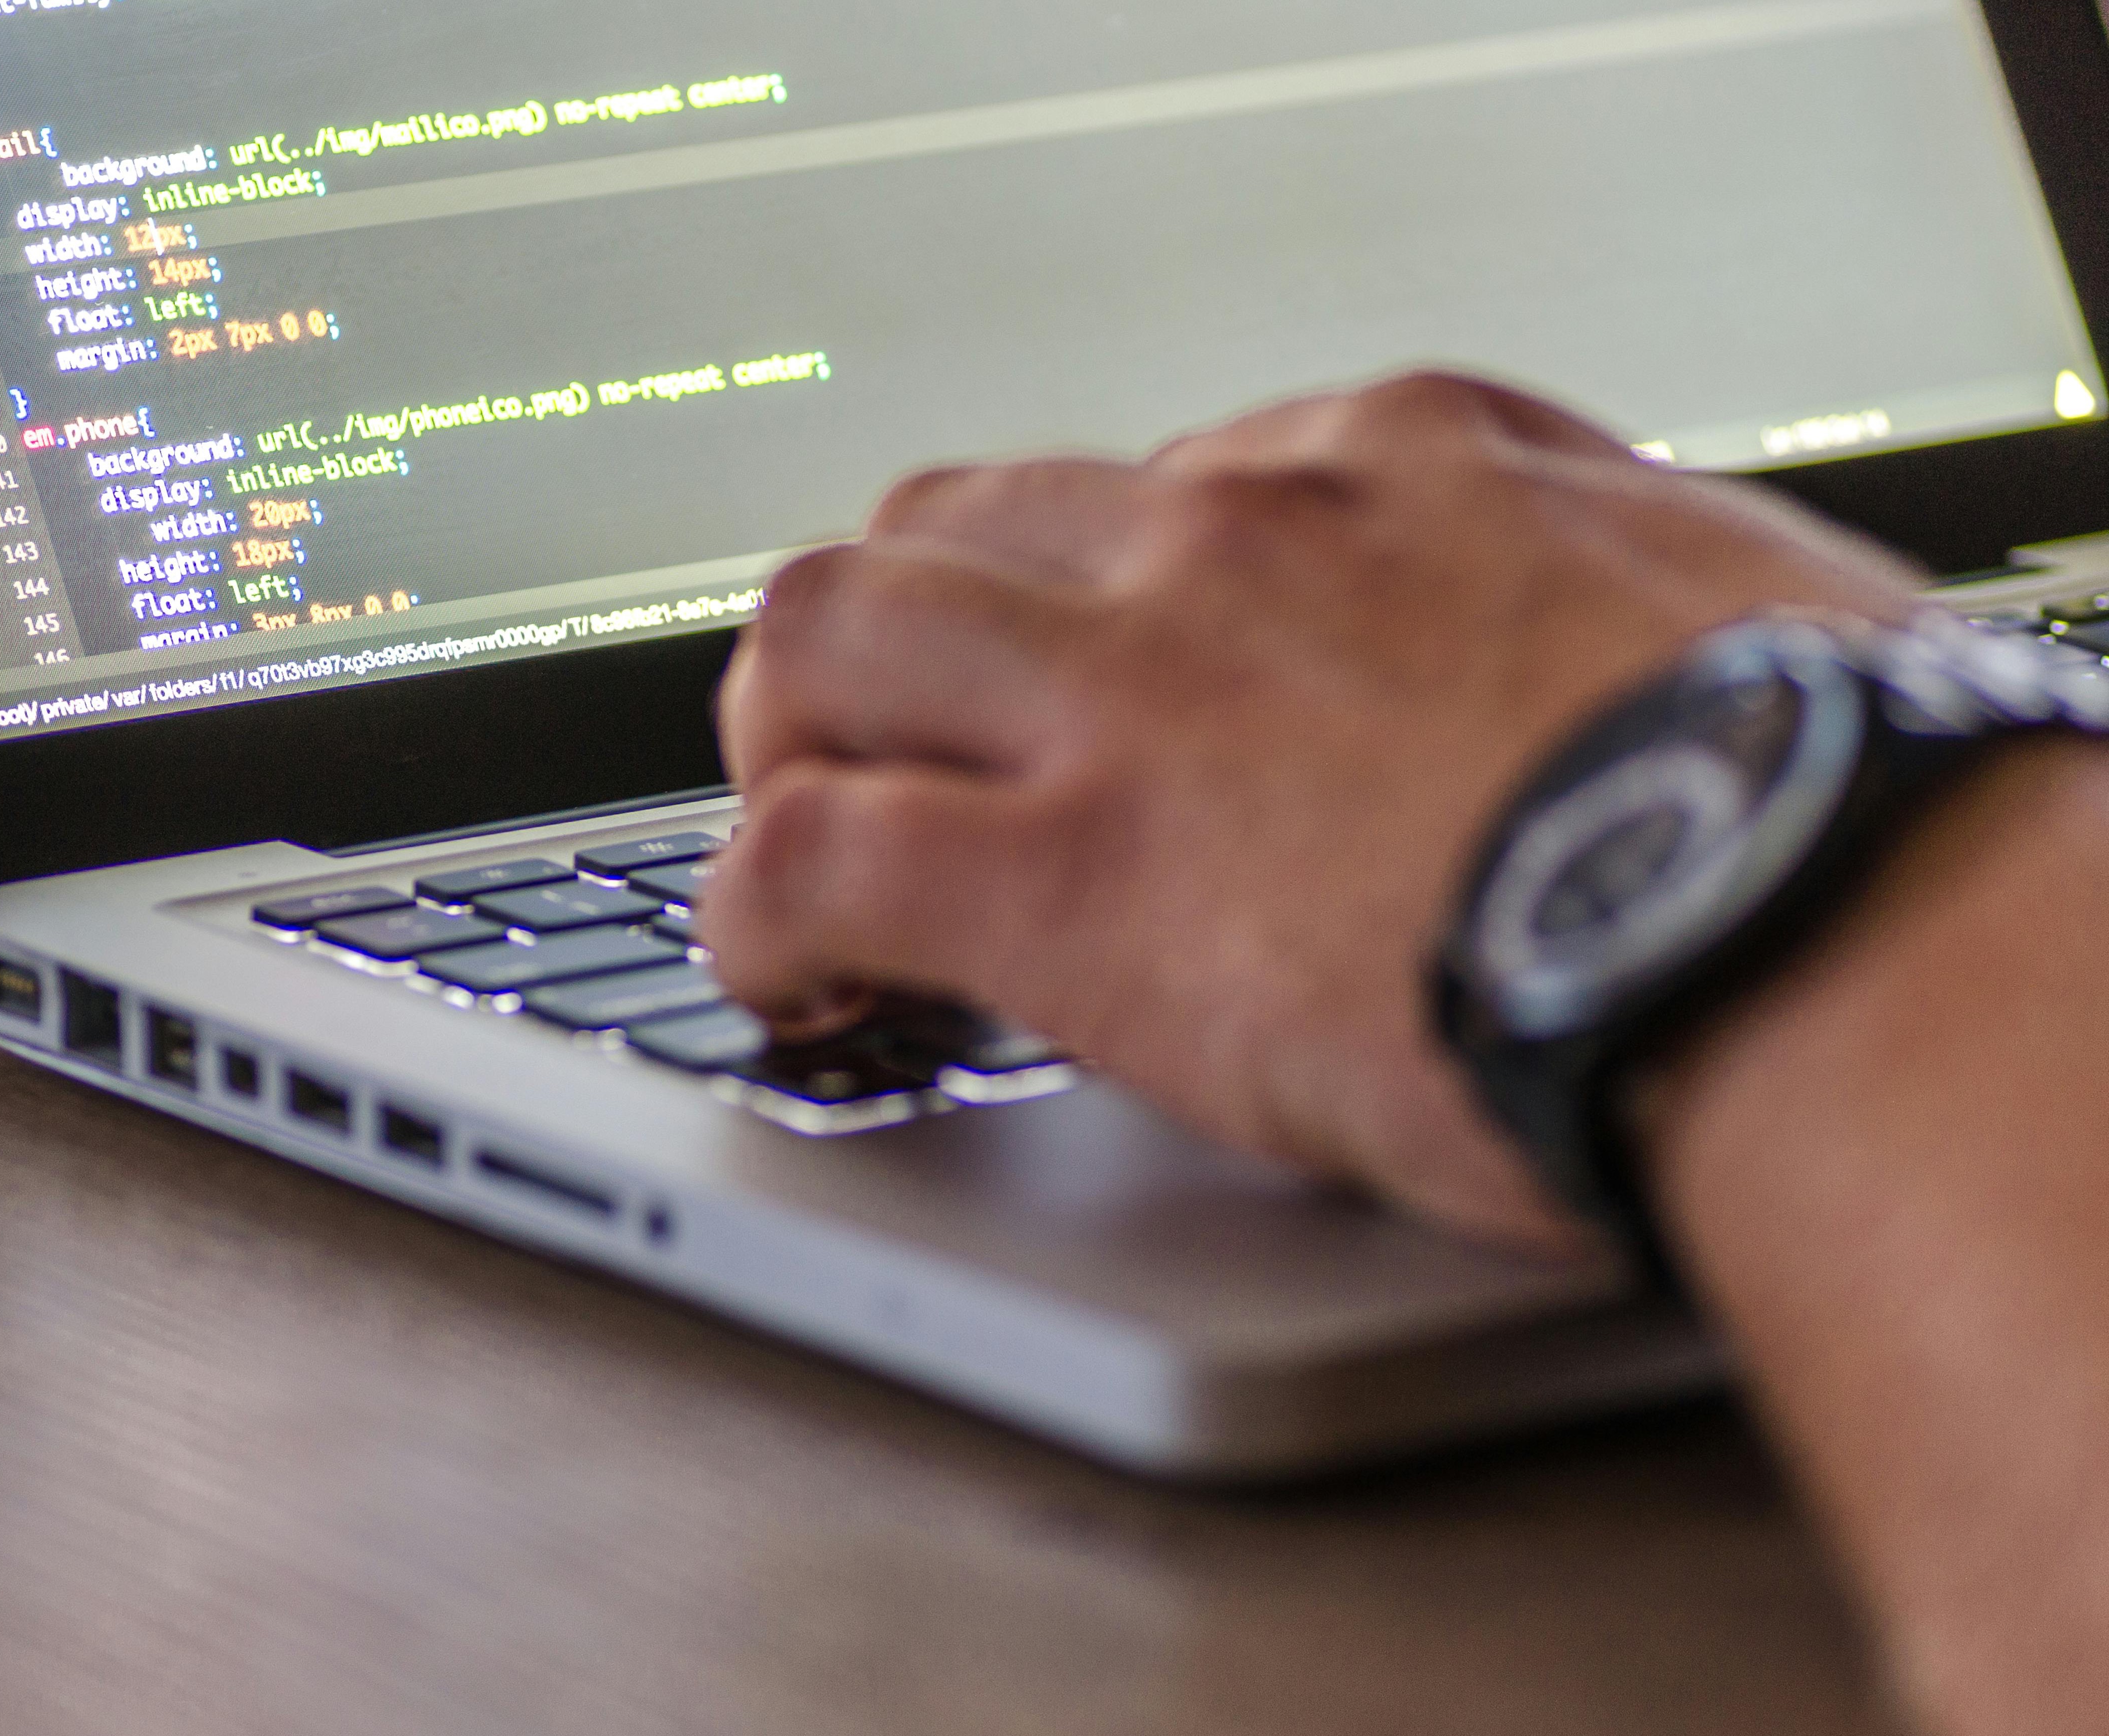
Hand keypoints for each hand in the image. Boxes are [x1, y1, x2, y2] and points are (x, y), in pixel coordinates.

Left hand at [702, 372, 1923, 1249]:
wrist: (1816, 926)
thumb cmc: (1824, 792)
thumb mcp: (1729, 600)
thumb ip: (1606, 594)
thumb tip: (1602, 644)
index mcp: (1397, 465)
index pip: (1159, 486)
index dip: (1096, 605)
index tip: (1098, 694)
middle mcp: (1233, 541)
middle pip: (951, 520)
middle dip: (890, 637)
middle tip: (888, 748)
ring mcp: (1128, 696)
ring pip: (828, 635)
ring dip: (786, 739)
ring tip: (802, 843)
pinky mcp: (1063, 877)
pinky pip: (806, 856)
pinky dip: (757, 917)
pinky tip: (790, 984)